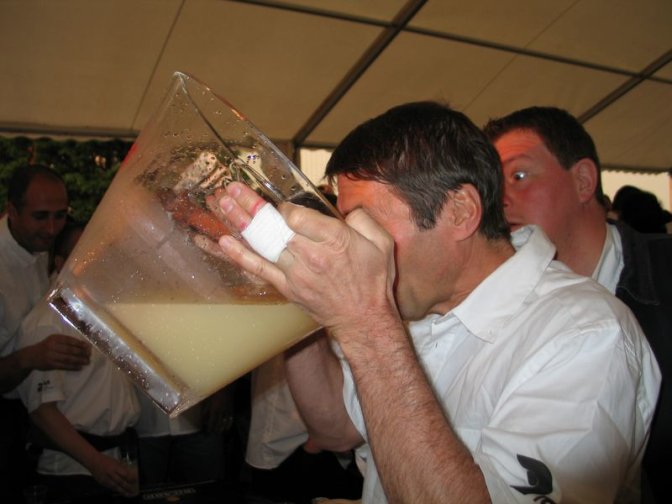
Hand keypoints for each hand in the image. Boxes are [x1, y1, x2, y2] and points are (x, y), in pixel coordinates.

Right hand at [26, 334, 90, 370]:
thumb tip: (83, 345)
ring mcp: (51, 356)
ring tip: (87, 362)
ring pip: (68, 358)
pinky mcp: (51, 364)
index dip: (81, 344)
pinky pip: (64, 366)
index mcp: (55, 338)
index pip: (70, 340)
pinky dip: (73, 367)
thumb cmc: (45, 347)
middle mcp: (53, 346)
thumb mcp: (53, 340)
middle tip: (90, 355)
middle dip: (82, 353)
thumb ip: (66, 341)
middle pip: (71, 350)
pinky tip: (80, 367)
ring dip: (79, 361)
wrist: (30, 356)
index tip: (89, 346)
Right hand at [89, 452, 137, 496]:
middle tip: (135, 490)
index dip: (131, 478)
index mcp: (115, 467)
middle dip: (128, 487)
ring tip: (129, 494)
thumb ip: (122, 467)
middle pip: (121, 482)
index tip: (137, 480)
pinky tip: (121, 492)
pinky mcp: (102, 483)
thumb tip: (130, 470)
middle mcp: (110, 474)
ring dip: (123, 491)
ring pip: (116, 487)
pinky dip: (116, 490)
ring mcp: (106, 480)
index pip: (125, 474)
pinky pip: (111, 488)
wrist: (92, 461)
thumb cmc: (104, 460)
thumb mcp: (115, 461)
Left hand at [201, 386, 234, 432]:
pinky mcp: (231, 408)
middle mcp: (221, 411)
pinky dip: (229, 423)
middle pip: (218, 423)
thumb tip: (203, 418)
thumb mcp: (207, 399)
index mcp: (214, 409)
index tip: (207, 431)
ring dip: (222, 428)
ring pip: (225, 422)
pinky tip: (227, 427)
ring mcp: (227, 410)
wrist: (226, 386)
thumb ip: (205, 409)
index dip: (209, 427)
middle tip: (213, 434)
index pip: (211, 421)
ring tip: (220, 432)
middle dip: (215, 429)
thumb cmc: (214, 391)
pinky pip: (230, 418)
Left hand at [216, 182, 398, 337]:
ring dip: (240, 222)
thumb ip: (364, 218)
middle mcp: (312, 255)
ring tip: (223, 202)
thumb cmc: (374, 281)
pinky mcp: (287, 287)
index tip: (284, 205)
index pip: (297, 215)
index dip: (285, 207)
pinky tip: (224, 241)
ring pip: (262, 242)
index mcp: (335, 239)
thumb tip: (346, 209)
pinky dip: (240, 255)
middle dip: (250, 204)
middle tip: (232, 188)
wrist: (364, 319)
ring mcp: (296, 273)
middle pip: (274, 225)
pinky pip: (259, 268)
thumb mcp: (382, 242)